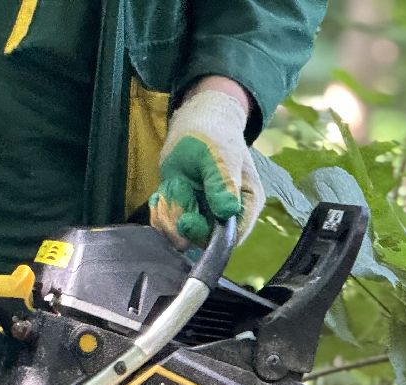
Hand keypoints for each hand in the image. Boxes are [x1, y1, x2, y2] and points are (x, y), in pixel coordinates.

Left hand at [149, 81, 265, 249]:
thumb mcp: (220, 154)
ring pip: (182, 236)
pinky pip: (168, 226)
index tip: (187, 218)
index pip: (232, 237)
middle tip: (173, 191)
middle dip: (182, 221)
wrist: (195, 123)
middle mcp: (225, 216)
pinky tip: (161, 193)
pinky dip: (160, 211)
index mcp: (246, 204)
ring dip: (168, 214)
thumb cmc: (215, 135)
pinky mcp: (184, 213)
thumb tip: (227, 211)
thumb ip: (222, 182)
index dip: (208, 234)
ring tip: (169, 186)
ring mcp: (204, 217)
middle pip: (203, 240)